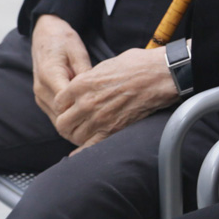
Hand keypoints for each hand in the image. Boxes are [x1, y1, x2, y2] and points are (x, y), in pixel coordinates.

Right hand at [31, 14, 91, 121]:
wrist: (45, 35)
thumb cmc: (63, 40)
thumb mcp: (78, 52)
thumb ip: (84, 73)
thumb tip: (95, 91)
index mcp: (49, 75)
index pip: (65, 103)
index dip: (83, 109)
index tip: (100, 109)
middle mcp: (41, 89)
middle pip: (61, 115)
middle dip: (80, 118)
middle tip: (101, 117)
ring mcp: (39, 96)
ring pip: (57, 119)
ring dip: (74, 120)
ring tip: (95, 117)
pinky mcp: (41, 99)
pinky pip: (55, 115)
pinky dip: (68, 116)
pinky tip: (84, 113)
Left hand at [50, 46, 178, 151]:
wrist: (160, 75)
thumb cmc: (138, 65)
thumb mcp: (107, 64)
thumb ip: (91, 78)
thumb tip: (87, 84)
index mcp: (82, 84)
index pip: (58, 103)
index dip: (64, 107)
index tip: (70, 109)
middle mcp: (85, 102)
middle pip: (62, 123)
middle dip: (67, 125)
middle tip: (74, 124)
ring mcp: (98, 118)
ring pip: (74, 136)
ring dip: (77, 136)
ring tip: (84, 134)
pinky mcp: (112, 129)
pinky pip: (90, 147)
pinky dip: (83, 152)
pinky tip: (80, 154)